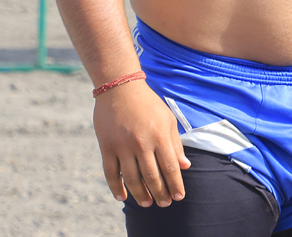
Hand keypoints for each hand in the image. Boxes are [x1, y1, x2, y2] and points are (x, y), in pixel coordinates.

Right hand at [93, 80, 191, 206]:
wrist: (120, 87)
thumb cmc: (148, 103)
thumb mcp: (168, 119)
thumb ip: (176, 144)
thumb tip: (185, 167)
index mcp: (160, 135)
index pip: (170, 167)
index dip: (175, 185)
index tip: (178, 197)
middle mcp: (142, 142)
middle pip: (152, 177)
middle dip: (160, 193)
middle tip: (164, 204)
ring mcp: (122, 146)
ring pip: (132, 179)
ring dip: (141, 195)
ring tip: (147, 203)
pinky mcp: (106, 146)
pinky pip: (111, 172)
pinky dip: (116, 187)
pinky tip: (122, 197)